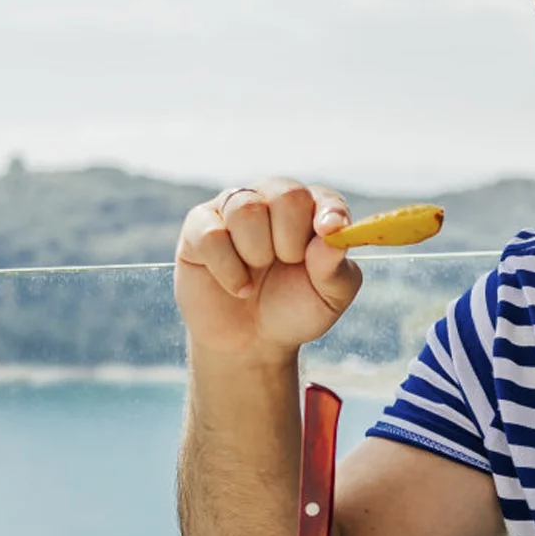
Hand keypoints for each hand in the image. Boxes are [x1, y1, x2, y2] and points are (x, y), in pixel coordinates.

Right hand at [175, 179, 361, 359]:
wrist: (250, 342)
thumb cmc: (292, 310)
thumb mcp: (327, 299)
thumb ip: (335, 268)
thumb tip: (333, 233)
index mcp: (311, 212)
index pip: (325, 197)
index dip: (329, 212)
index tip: (327, 232)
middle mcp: (273, 200)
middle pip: (287, 193)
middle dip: (290, 239)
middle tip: (286, 264)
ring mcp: (233, 209)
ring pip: (246, 209)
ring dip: (257, 253)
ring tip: (258, 276)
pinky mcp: (199, 227)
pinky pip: (212, 234)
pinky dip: (228, 269)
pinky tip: (237, 286)